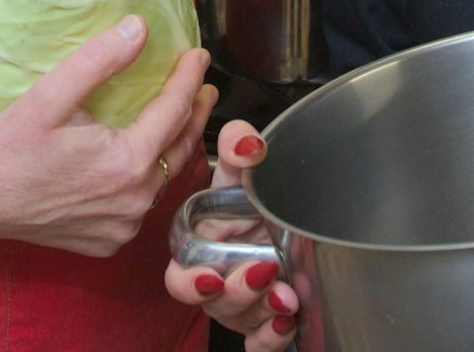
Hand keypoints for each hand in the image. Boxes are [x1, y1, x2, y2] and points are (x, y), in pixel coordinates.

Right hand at [0, 15, 216, 254]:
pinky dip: (149, 181)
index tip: (200, 56)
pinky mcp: (107, 242)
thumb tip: (140, 27)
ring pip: (163, 180)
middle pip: (179, 148)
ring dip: (173, 148)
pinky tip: (144, 163)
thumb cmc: (8, 146)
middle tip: (204, 87)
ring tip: (180, 120)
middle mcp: (134, 200)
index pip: (175, 111)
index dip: (189, 79)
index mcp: (128, 162)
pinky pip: (140, 206)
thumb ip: (98, 60)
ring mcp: (122, 226)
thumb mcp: (50, 95)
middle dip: (194, 114)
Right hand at [163, 120, 297, 350]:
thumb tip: (246, 142)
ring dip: (263, 311)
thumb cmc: (254, 196)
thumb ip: (240, 148)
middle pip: (214, 304)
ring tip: (289, 294)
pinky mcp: (266, 323)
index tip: (210, 277)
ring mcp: (242, 304)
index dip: (191, 282)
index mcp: (202, 248)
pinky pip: (262, 343)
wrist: (292, 214)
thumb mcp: (246, 170)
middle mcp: (218, 279)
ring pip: (242, 322)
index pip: (182, 276)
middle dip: (236, 295)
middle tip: (264, 273)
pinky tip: (288, 323)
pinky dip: (273, 338)